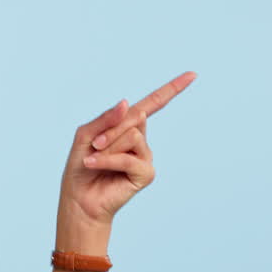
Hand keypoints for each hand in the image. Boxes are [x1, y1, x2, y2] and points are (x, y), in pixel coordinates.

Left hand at [59, 71, 196, 227]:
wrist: (79, 198)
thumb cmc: (81, 166)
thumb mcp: (87, 134)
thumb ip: (107, 118)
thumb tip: (128, 103)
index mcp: (128, 126)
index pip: (153, 104)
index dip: (172, 89)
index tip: (193, 74)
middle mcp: (140, 140)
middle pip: (134, 117)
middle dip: (109, 130)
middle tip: (93, 145)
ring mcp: (145, 156)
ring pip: (132, 136)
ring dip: (107, 146)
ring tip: (94, 158)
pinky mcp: (146, 174)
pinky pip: (128, 157)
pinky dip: (108, 159)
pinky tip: (94, 164)